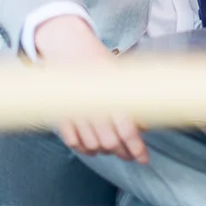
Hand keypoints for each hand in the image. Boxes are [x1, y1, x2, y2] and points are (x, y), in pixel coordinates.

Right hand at [32, 16, 148, 163]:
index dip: (136, 148)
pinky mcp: (61, 115)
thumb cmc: (97, 60)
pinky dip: (84, 148)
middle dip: (122, 152)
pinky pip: (73, 142)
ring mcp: (75, 111)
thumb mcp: (119, 76)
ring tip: (112, 148)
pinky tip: (91, 146)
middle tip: (129, 154)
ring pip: (92, 145)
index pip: (127, 130)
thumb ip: (132, 100)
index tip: (143, 159)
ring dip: (103, 150)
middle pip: (110, 142)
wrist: (68, 46)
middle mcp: (93, 105)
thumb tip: (144, 125)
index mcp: (111, 94)